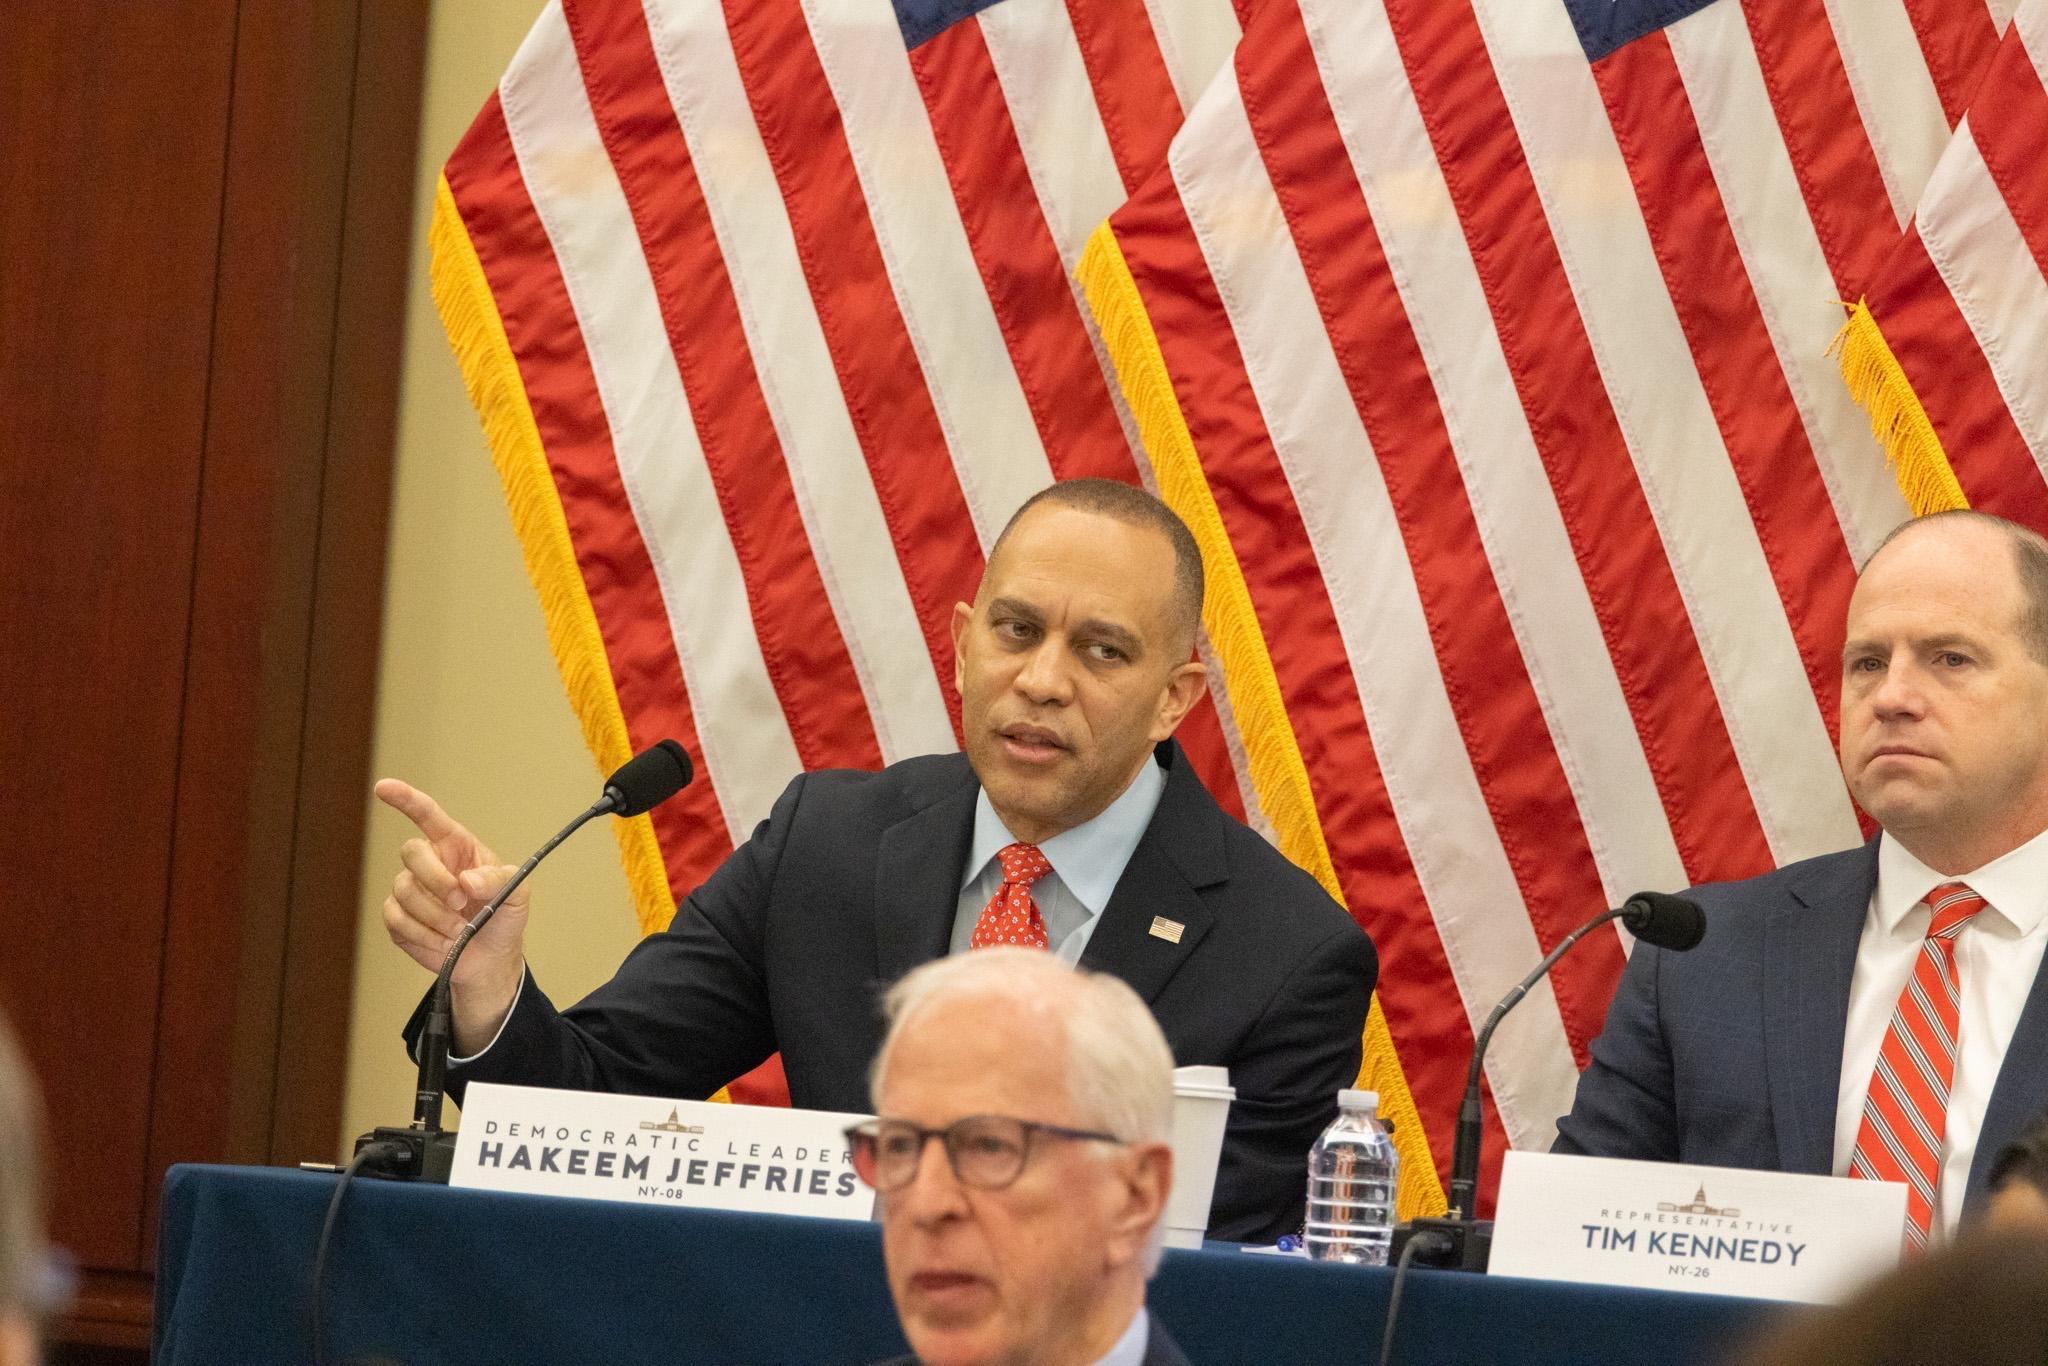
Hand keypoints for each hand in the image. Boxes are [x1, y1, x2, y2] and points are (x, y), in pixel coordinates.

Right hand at [375, 779, 530, 1051]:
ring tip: (459, 931)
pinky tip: (443, 942)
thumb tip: (465, 880)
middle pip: (411, 852)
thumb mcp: (517, 895)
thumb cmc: (504, 918)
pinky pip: (397, 919)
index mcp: (457, 848)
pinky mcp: (398, 919)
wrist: (490, 959)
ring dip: (435, 916)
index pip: (428, 815)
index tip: (383, 788)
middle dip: (436, 880)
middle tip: (462, 903)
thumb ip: (499, 880)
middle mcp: (430, 863)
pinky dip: (423, 935)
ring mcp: (410, 890)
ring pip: (403, 890)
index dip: (405, 799)